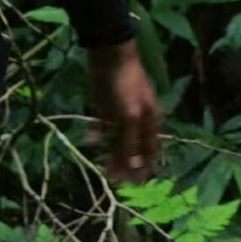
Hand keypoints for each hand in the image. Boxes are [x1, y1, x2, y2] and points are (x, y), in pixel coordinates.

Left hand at [87, 40, 160, 182]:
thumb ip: (131, 142)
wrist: (109, 57)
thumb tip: (134, 167)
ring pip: (118, 139)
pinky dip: (97, 133)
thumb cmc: (125, 86)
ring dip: (111, 153)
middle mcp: (138, 120)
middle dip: (125, 164)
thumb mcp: (130, 116)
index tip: (136, 184)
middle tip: (114, 180)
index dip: (144, 167)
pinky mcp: (105, 106)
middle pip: (133, 148)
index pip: (150, 150)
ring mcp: (121, 113)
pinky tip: (90, 141)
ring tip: (102, 168)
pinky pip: (102, 124)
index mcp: (150, 122)